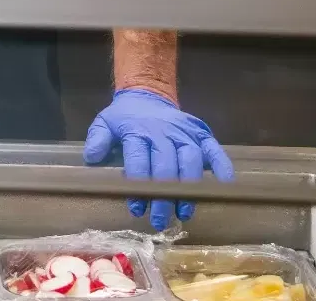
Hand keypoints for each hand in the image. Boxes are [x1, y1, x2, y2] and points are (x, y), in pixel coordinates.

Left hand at [83, 88, 233, 229]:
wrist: (147, 96)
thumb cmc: (124, 117)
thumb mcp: (104, 123)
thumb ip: (97, 140)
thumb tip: (92, 158)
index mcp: (137, 131)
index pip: (138, 160)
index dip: (138, 186)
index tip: (136, 208)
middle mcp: (163, 131)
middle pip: (166, 165)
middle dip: (162, 195)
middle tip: (159, 219)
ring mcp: (185, 132)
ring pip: (190, 160)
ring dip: (189, 188)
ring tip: (183, 212)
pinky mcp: (202, 133)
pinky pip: (214, 149)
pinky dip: (221, 166)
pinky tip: (223, 185)